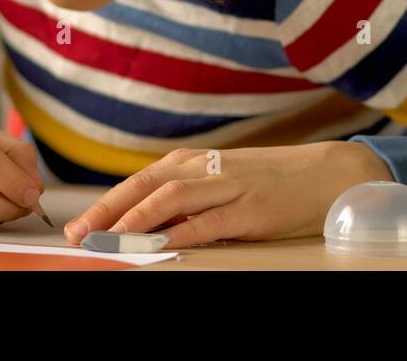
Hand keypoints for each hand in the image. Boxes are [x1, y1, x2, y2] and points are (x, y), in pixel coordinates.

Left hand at [63, 141, 393, 248]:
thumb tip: (149, 226)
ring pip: (171, 198)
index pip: (141, 180)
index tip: (78, 224)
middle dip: (107, 210)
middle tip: (78, 234)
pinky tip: (159, 245)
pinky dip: (180, 233)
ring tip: (107, 239)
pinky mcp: (251, 209)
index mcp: (197, 161)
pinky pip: (208, 222)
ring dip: (134, 220)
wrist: (329, 173)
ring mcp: (230, 187)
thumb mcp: (225, 182)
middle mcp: (208, 169)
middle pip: (146, 185)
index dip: (106, 202)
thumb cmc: (274, 181)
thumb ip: (190, 200)